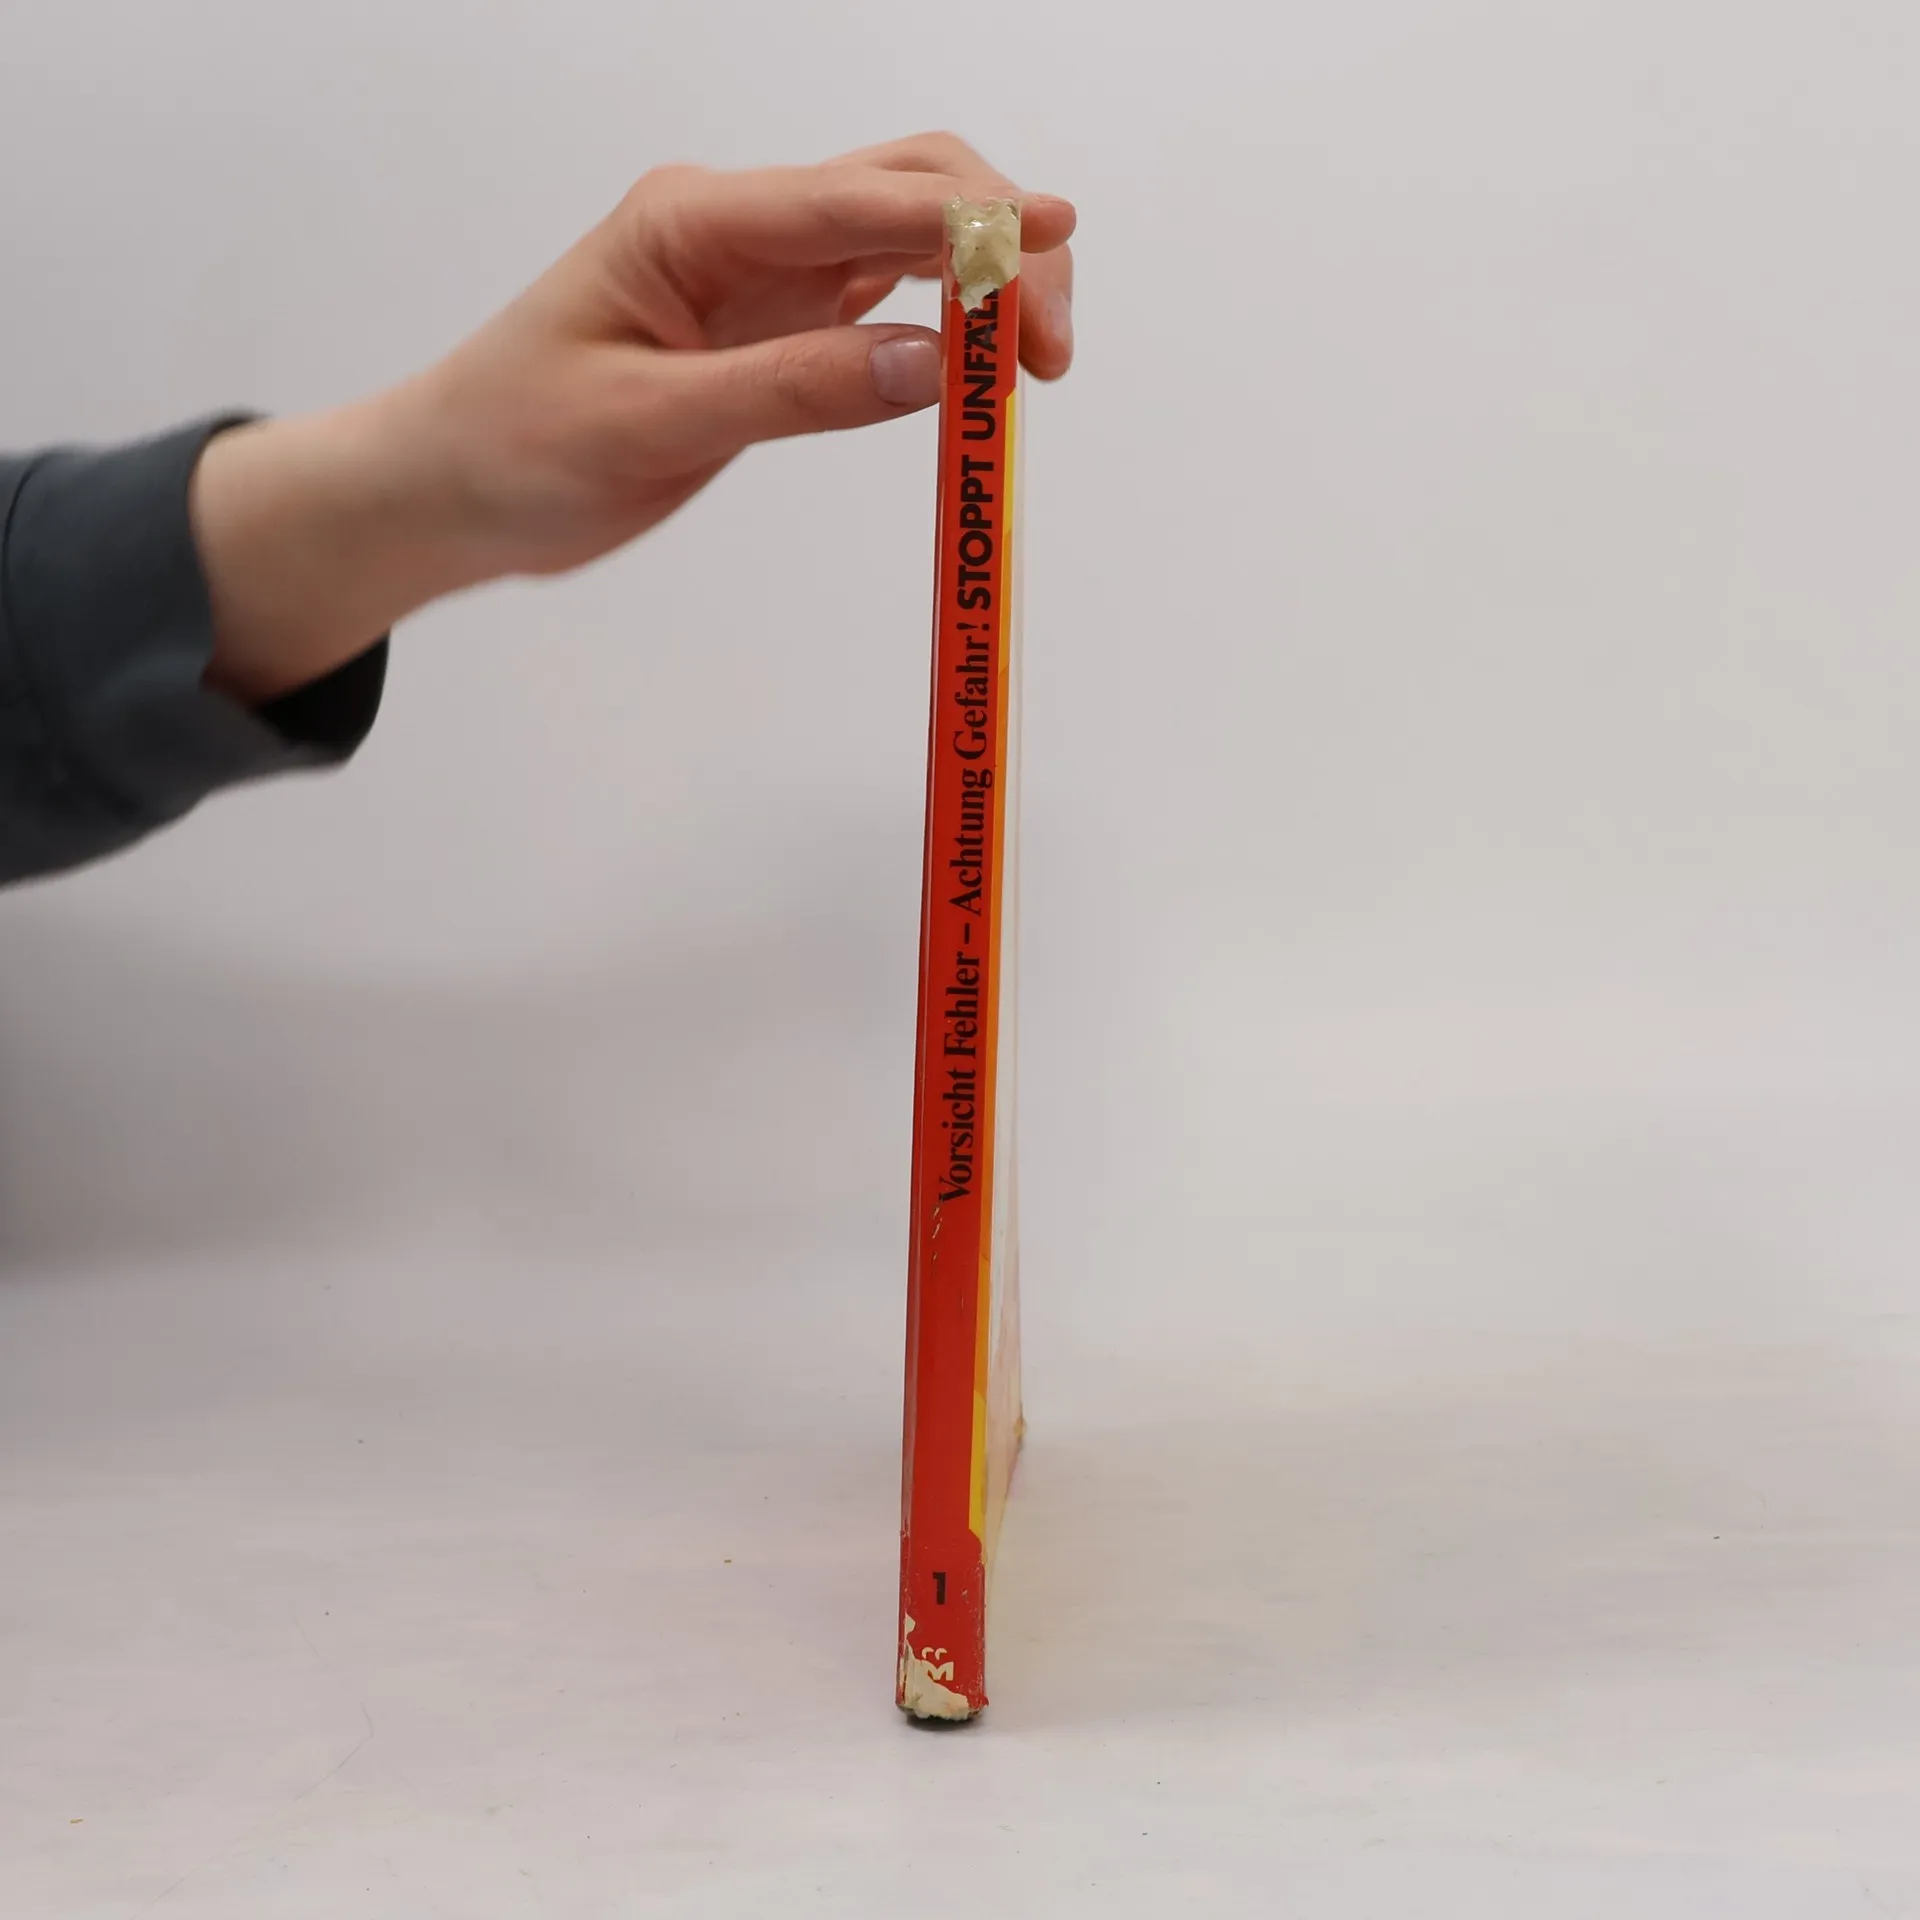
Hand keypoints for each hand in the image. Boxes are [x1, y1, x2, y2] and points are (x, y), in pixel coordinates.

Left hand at [192, 134, 1075, 702]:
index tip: (1056, 245)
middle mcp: (739, 226)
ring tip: (1034, 365)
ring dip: (984, 280)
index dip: (970, 219)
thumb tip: (929, 369)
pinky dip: (944, 324)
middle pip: (906, 186)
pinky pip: (882, 301)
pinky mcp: (773, 325)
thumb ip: (789, 390)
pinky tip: (976, 368)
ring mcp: (760, 271)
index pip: (860, 199)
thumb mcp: (645, 426)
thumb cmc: (517, 445)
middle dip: (1000, 243)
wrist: (454, 486)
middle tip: (1050, 352)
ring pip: (907, 235)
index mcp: (695, 221)